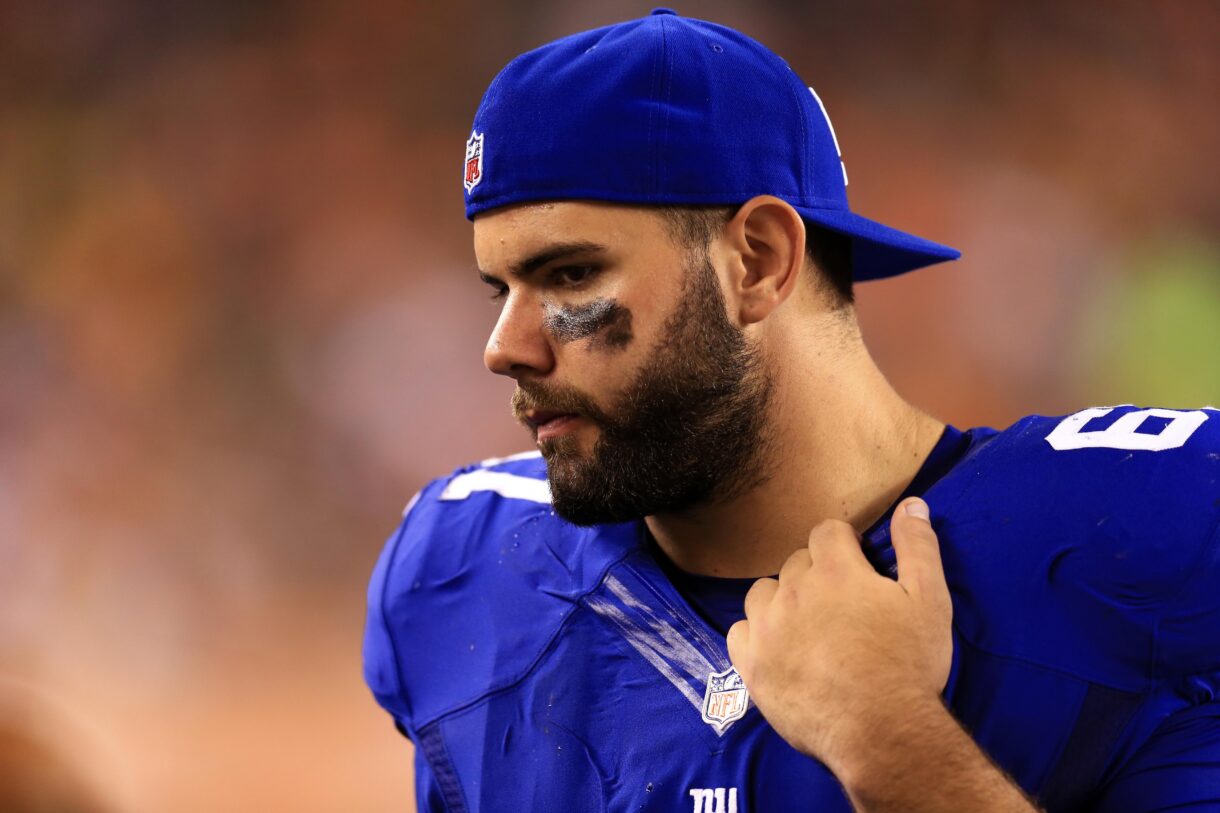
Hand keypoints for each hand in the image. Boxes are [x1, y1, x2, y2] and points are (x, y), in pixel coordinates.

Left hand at [726, 498, 952, 774]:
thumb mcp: (930, 601)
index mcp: (836, 570)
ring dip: (782, 600)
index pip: (827, 531)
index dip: (845, 545)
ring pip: (763, 593)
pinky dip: (756, 635)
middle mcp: (793, 590)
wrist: (881, 734)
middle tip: (841, 606)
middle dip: (817, 574)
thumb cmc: (909, 666)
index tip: (858, 566)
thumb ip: (918, 548)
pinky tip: (779, 650)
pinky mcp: (751, 664)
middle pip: (796, 562)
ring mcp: (766, 627)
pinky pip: (739, 631)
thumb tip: (912, 503)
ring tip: (808, 626)